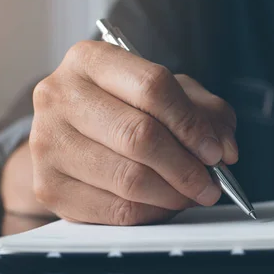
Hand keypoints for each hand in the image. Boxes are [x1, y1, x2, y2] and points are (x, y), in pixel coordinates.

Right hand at [30, 40, 237, 224]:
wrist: (71, 136)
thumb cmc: (126, 110)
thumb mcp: (170, 95)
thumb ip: (206, 113)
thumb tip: (225, 150)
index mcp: (91, 60)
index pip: (153, 88)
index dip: (192, 125)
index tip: (215, 152)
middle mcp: (60, 96)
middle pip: (140, 137)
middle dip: (187, 168)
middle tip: (211, 185)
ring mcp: (48, 143)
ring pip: (130, 179)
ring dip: (174, 195)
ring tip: (191, 195)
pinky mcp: (49, 188)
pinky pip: (115, 211)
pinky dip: (151, 213)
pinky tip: (163, 205)